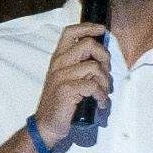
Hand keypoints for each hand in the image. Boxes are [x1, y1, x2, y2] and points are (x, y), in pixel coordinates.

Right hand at [32, 23, 112, 148]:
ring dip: (105, 81)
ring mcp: (61, 76)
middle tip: (106, 72)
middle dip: (104, 57)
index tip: (102, 30)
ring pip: (94, 67)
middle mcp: (58, 63)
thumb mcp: (67, 78)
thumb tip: (101, 56)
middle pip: (88, 45)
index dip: (88, 27)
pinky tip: (100, 103)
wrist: (47, 125)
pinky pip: (93, 86)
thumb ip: (79, 65)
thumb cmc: (61, 102)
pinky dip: (102, 96)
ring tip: (103, 93)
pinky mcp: (66, 90)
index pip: (70, 32)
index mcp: (58, 58)